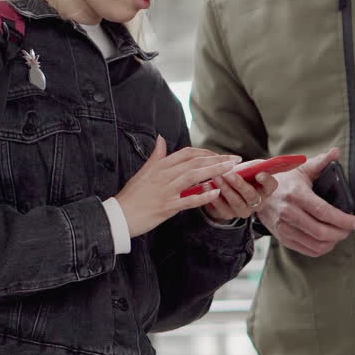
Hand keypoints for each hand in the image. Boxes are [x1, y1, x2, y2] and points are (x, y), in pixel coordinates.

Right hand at [114, 136, 237, 236]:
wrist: (119, 216)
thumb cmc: (132, 195)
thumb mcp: (143, 171)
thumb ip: (156, 155)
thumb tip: (161, 139)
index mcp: (160, 166)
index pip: (187, 153)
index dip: (206, 153)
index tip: (221, 155)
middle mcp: (164, 175)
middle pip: (195, 162)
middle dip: (217, 160)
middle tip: (236, 160)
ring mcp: (165, 190)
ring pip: (194, 176)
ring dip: (214, 171)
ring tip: (231, 170)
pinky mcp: (166, 207)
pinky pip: (188, 200)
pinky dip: (202, 196)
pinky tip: (216, 192)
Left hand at [202, 165, 279, 221]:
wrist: (226, 190)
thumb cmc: (241, 176)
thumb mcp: (248, 169)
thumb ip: (252, 165)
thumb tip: (251, 161)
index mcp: (265, 190)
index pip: (271, 186)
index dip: (266, 181)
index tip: (259, 174)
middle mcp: (257, 203)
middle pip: (251, 196)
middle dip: (240, 184)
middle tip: (229, 174)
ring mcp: (242, 210)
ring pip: (236, 202)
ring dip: (225, 189)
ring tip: (216, 178)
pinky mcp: (228, 214)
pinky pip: (221, 207)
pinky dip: (213, 196)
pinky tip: (207, 186)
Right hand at [256, 147, 354, 256]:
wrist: (257, 193)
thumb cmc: (283, 180)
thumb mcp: (300, 168)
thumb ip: (320, 161)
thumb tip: (336, 152)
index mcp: (296, 194)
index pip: (323, 212)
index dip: (344, 220)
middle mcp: (288, 212)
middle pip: (321, 231)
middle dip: (341, 232)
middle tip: (350, 228)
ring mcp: (284, 227)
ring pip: (315, 244)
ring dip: (333, 242)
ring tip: (341, 233)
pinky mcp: (282, 238)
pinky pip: (306, 250)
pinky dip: (322, 249)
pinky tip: (328, 241)